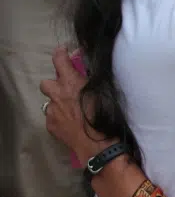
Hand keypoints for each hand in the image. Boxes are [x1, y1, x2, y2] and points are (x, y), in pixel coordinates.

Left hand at [40, 47, 111, 163]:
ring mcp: (52, 111)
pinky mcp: (51, 126)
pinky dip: (60, 117)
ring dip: (57, 102)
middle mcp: (58, 95)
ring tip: (70, 109)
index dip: (61, 53)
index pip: (60, 60)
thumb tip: (91, 72)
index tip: (64, 50)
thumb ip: (94, 80)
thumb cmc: (106, 116)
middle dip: (54, 83)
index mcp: (72, 83)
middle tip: (66, 88)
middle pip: (46, 83)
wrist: (98, 145)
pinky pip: (52, 117)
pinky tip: (72, 123)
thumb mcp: (104, 92)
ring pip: (49, 102)